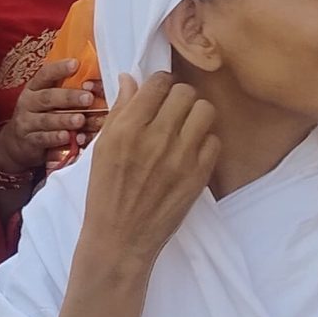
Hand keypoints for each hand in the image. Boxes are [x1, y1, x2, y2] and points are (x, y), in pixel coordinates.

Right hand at [0, 58, 93, 175]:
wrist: (15, 142)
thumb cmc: (39, 115)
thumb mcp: (46, 99)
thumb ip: (63, 89)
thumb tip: (92, 78)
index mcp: (34, 88)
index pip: (45, 75)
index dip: (59, 69)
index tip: (75, 63)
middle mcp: (28, 103)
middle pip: (47, 97)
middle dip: (68, 97)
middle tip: (88, 98)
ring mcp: (27, 123)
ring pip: (46, 120)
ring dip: (64, 120)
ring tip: (80, 120)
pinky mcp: (29, 142)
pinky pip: (43, 140)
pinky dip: (56, 139)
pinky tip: (68, 138)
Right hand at [82, 76, 217, 265]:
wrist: (121, 237)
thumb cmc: (106, 191)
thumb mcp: (102, 148)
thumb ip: (119, 111)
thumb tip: (131, 79)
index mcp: (128, 129)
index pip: (157, 83)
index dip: (159, 84)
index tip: (157, 94)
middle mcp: (157, 138)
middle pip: (185, 92)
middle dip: (178, 97)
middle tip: (171, 111)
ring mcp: (182, 157)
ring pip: (205, 110)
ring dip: (195, 115)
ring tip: (185, 127)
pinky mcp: (199, 175)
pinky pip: (215, 140)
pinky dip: (204, 142)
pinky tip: (190, 151)